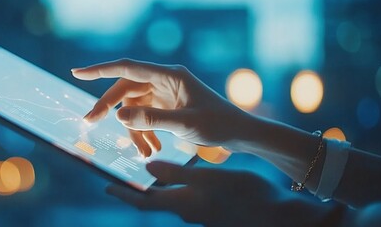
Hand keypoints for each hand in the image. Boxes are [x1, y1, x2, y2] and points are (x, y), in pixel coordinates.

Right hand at [72, 59, 252, 155]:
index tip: (77, 73)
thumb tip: (118, 115)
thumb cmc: (218, 124)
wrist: (240, 133)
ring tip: (143, 151)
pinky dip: (143, 132)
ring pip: (134, 106)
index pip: (128, 68)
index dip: (100, 70)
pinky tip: (150, 149)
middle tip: (89, 122)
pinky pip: (145, 116)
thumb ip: (151, 120)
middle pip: (126, 88)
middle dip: (109, 106)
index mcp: (170, 75)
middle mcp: (165, 80)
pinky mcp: (167, 105)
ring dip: (133, 129)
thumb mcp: (184, 124)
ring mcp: (165, 92)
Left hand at [107, 161, 336, 225]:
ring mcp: (201, 211)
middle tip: (120, 175)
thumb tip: (147, 169)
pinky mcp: (213, 208)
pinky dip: (176, 184)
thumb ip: (177, 174)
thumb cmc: (243, 194)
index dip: (123, 193)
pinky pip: (187, 195)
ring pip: (171, 197)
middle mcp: (187, 210)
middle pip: (154, 200)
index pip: (143, 201)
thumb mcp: (208, 179)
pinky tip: (180, 172)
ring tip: (147, 167)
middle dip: (136, 189)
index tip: (105, 186)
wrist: (275, 214)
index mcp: (182, 204)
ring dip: (156, 185)